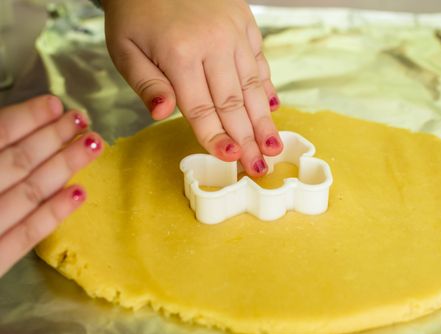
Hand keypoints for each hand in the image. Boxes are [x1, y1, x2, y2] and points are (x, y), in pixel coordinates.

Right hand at [0, 95, 103, 276]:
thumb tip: (3, 127)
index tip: (54, 104)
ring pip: (27, 193)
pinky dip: (52, 214)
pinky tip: (79, 193)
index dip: (25, 118)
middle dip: (53, 137)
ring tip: (92, 145)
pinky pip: (23, 238)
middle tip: (83, 119)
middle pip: (16, 162)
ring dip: (64, 166)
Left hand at [103, 0, 281, 176]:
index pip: (201, 109)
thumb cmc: (135, 11)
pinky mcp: (244, 22)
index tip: (232, 160)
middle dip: (248, 140)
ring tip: (274, 146)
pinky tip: (273, 106)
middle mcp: (213, 44)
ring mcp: (233, 32)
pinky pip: (259, 60)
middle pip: (233, 103)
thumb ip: (146, 84)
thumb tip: (165, 114)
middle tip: (261, 168)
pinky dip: (266, 85)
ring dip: (264, 120)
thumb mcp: (124, 48)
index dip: (217, 138)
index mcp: (179, 54)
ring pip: (252, 85)